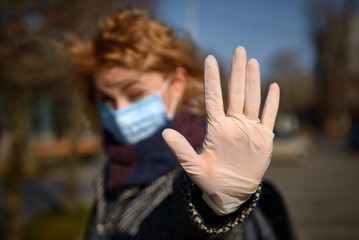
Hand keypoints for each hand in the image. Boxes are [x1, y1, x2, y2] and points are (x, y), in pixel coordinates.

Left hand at [162, 46, 279, 214]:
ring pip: (252, 100)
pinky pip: (269, 117)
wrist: (231, 191)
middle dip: (236, 71)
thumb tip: (163, 133)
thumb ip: (181, 150)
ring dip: (253, 81)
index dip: (212, 78)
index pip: (214, 97)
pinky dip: (272, 103)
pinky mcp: (264, 138)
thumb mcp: (194, 166)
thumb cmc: (210, 179)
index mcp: (217, 127)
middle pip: (235, 93)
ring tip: (252, 62)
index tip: (209, 59)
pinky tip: (273, 86)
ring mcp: (249, 129)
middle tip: (238, 49)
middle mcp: (233, 124)